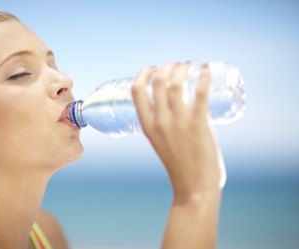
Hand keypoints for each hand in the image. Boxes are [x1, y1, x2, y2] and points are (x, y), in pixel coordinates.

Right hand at [131, 62, 225, 202]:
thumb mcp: (160, 142)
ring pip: (176, 83)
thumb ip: (163, 125)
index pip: (137, 91)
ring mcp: (179, 122)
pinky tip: (205, 67)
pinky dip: (203, 76)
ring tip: (189, 65)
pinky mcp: (199, 124)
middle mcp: (160, 121)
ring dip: (182, 68)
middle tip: (176, 65)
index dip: (143, 74)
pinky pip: (200, 93)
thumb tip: (175, 107)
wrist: (193, 188)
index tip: (152, 68)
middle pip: (158, 81)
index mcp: (147, 125)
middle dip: (166, 66)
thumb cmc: (179, 166)